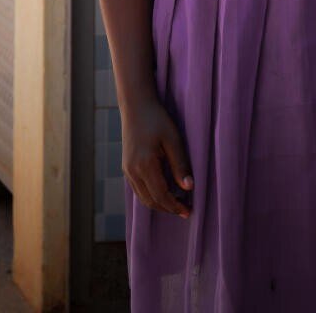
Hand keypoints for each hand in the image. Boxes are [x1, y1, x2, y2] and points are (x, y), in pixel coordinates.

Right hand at [122, 97, 193, 218]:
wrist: (136, 105)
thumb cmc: (157, 119)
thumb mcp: (173, 139)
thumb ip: (180, 165)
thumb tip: (189, 188)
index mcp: (144, 165)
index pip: (161, 196)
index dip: (175, 206)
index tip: (189, 211)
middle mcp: (132, 171)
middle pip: (151, 201)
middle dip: (168, 208)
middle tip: (185, 210)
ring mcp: (127, 170)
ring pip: (143, 197)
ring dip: (159, 203)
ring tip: (177, 202)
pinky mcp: (126, 167)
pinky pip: (138, 189)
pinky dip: (151, 195)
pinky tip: (164, 191)